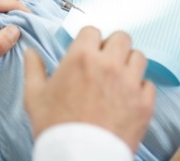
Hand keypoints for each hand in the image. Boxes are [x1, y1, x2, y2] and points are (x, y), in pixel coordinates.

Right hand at [24, 26, 155, 153]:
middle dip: (114, 47)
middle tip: (107, 62)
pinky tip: (129, 99)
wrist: (78, 158)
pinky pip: (149, 84)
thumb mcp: (35, 97)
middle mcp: (109, 64)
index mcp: (82, 58)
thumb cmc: (55, 128)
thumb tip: (30, 52)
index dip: (89, 41)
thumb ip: (33, 69)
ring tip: (120, 79)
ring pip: (139, 57)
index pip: (93, 31)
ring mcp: (130, 82)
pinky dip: (140, 89)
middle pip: (122, 38)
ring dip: (129, 64)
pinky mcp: (144, 102)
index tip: (88, 51)